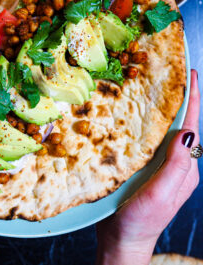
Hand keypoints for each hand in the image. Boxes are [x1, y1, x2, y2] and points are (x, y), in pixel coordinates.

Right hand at [96, 69, 199, 264]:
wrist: (122, 240)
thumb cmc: (140, 221)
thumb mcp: (160, 195)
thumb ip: (176, 166)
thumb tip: (187, 132)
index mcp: (185, 169)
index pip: (192, 128)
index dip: (193, 100)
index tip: (192, 75)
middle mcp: (175, 165)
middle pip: (180, 125)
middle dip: (179, 99)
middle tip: (172, 75)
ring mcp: (159, 166)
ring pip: (163, 131)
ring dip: (161, 109)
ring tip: (155, 88)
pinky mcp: (142, 167)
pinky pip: (146, 140)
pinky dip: (144, 124)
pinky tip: (134, 116)